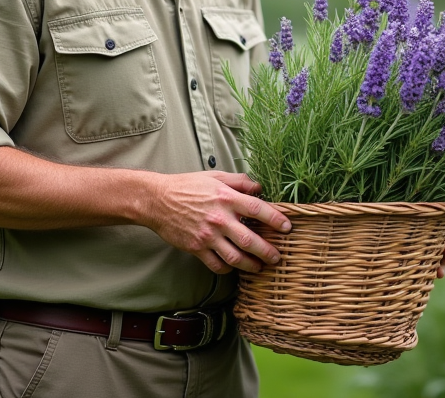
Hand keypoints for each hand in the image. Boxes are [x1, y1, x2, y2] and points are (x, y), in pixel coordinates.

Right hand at [143, 170, 291, 274]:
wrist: (157, 200)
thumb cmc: (187, 186)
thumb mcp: (215, 176)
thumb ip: (239, 181)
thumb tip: (259, 188)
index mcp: (226, 198)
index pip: (258, 209)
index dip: (276, 219)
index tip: (287, 228)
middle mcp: (219, 218)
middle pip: (250, 240)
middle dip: (268, 251)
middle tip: (277, 257)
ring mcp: (207, 236)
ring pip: (235, 257)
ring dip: (251, 265)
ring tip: (260, 267)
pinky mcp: (196, 248)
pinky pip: (216, 264)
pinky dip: (228, 269)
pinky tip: (234, 267)